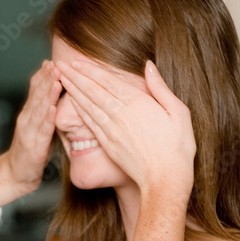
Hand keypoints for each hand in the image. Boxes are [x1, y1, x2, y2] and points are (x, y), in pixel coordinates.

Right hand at [6, 60, 61, 192]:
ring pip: (39, 109)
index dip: (42, 75)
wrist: (15, 175)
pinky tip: (53, 108)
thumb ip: (47, 113)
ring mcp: (28, 132)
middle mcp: (26, 119)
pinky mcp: (33, 147)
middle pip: (36, 95)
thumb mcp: (39, 128)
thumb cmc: (31, 152)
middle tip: (56, 63)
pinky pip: (42, 130)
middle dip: (46, 78)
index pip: (34, 90)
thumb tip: (61, 98)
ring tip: (57, 80)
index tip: (52, 61)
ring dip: (48, 94)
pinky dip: (47, 118)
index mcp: (28, 114)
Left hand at [57, 58, 195, 197]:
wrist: (166, 178)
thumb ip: (160, 87)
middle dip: (75, 76)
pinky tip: (71, 102)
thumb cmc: (178, 146)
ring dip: (73, 90)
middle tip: (59, 65)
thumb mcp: (179, 112)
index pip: (108, 80)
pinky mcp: (107, 143)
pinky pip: (89, 122)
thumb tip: (148, 65)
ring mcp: (112, 129)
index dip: (90, 70)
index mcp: (138, 102)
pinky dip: (78, 110)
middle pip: (93, 90)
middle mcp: (120, 114)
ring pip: (87, 105)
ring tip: (61, 79)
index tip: (76, 62)